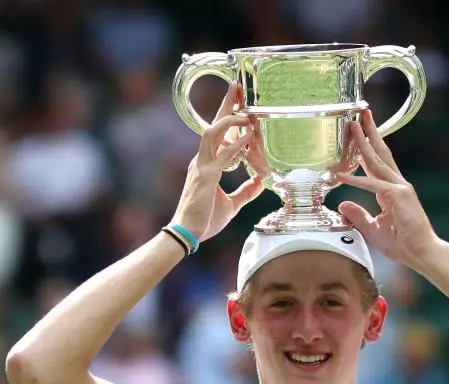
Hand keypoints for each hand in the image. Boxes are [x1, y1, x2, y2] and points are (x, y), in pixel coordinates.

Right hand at [170, 83, 263, 241]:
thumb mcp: (231, 204)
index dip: (228, 116)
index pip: (217, 133)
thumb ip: (245, 191)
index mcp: (206, 164)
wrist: (188, 233)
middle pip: (213, 124)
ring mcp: (202, 166)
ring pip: (213, 133)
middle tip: (237, 86)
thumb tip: (261, 182)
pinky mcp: (205, 176)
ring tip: (247, 113)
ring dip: (230, 120)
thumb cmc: (205, 219)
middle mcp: (202, 160)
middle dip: (226, 104)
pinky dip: (235, 145)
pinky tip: (247, 137)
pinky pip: (222, 156)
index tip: (240, 101)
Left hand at [336, 108, 441, 266]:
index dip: (365, 147)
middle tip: (359, 114)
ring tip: (353, 125)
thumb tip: (342, 204)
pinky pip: (372, 184)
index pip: (375, 163)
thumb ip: (358, 215)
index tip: (357, 133)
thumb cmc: (402, 243)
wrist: (421, 252)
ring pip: (377, 160)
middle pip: (380, 152)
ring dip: (363, 142)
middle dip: (369, 132)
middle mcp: (396, 183)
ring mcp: (399, 187)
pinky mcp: (398, 196)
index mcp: (390, 190)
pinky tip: (341, 175)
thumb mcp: (373, 228)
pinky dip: (356, 179)